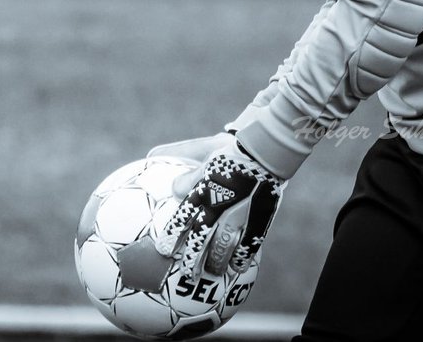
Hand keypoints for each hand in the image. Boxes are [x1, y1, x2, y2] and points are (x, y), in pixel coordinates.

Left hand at [151, 133, 284, 279]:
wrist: (264, 150)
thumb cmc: (231, 149)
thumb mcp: (202, 150)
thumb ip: (181, 161)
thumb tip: (158, 167)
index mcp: (203, 190)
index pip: (183, 217)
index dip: (173, 235)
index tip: (164, 250)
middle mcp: (219, 206)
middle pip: (201, 238)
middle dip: (192, 259)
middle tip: (186, 274)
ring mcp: (239, 215)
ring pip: (224, 245)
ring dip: (216, 262)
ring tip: (211, 273)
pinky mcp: (258, 218)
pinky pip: (250, 243)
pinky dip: (242, 256)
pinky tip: (237, 267)